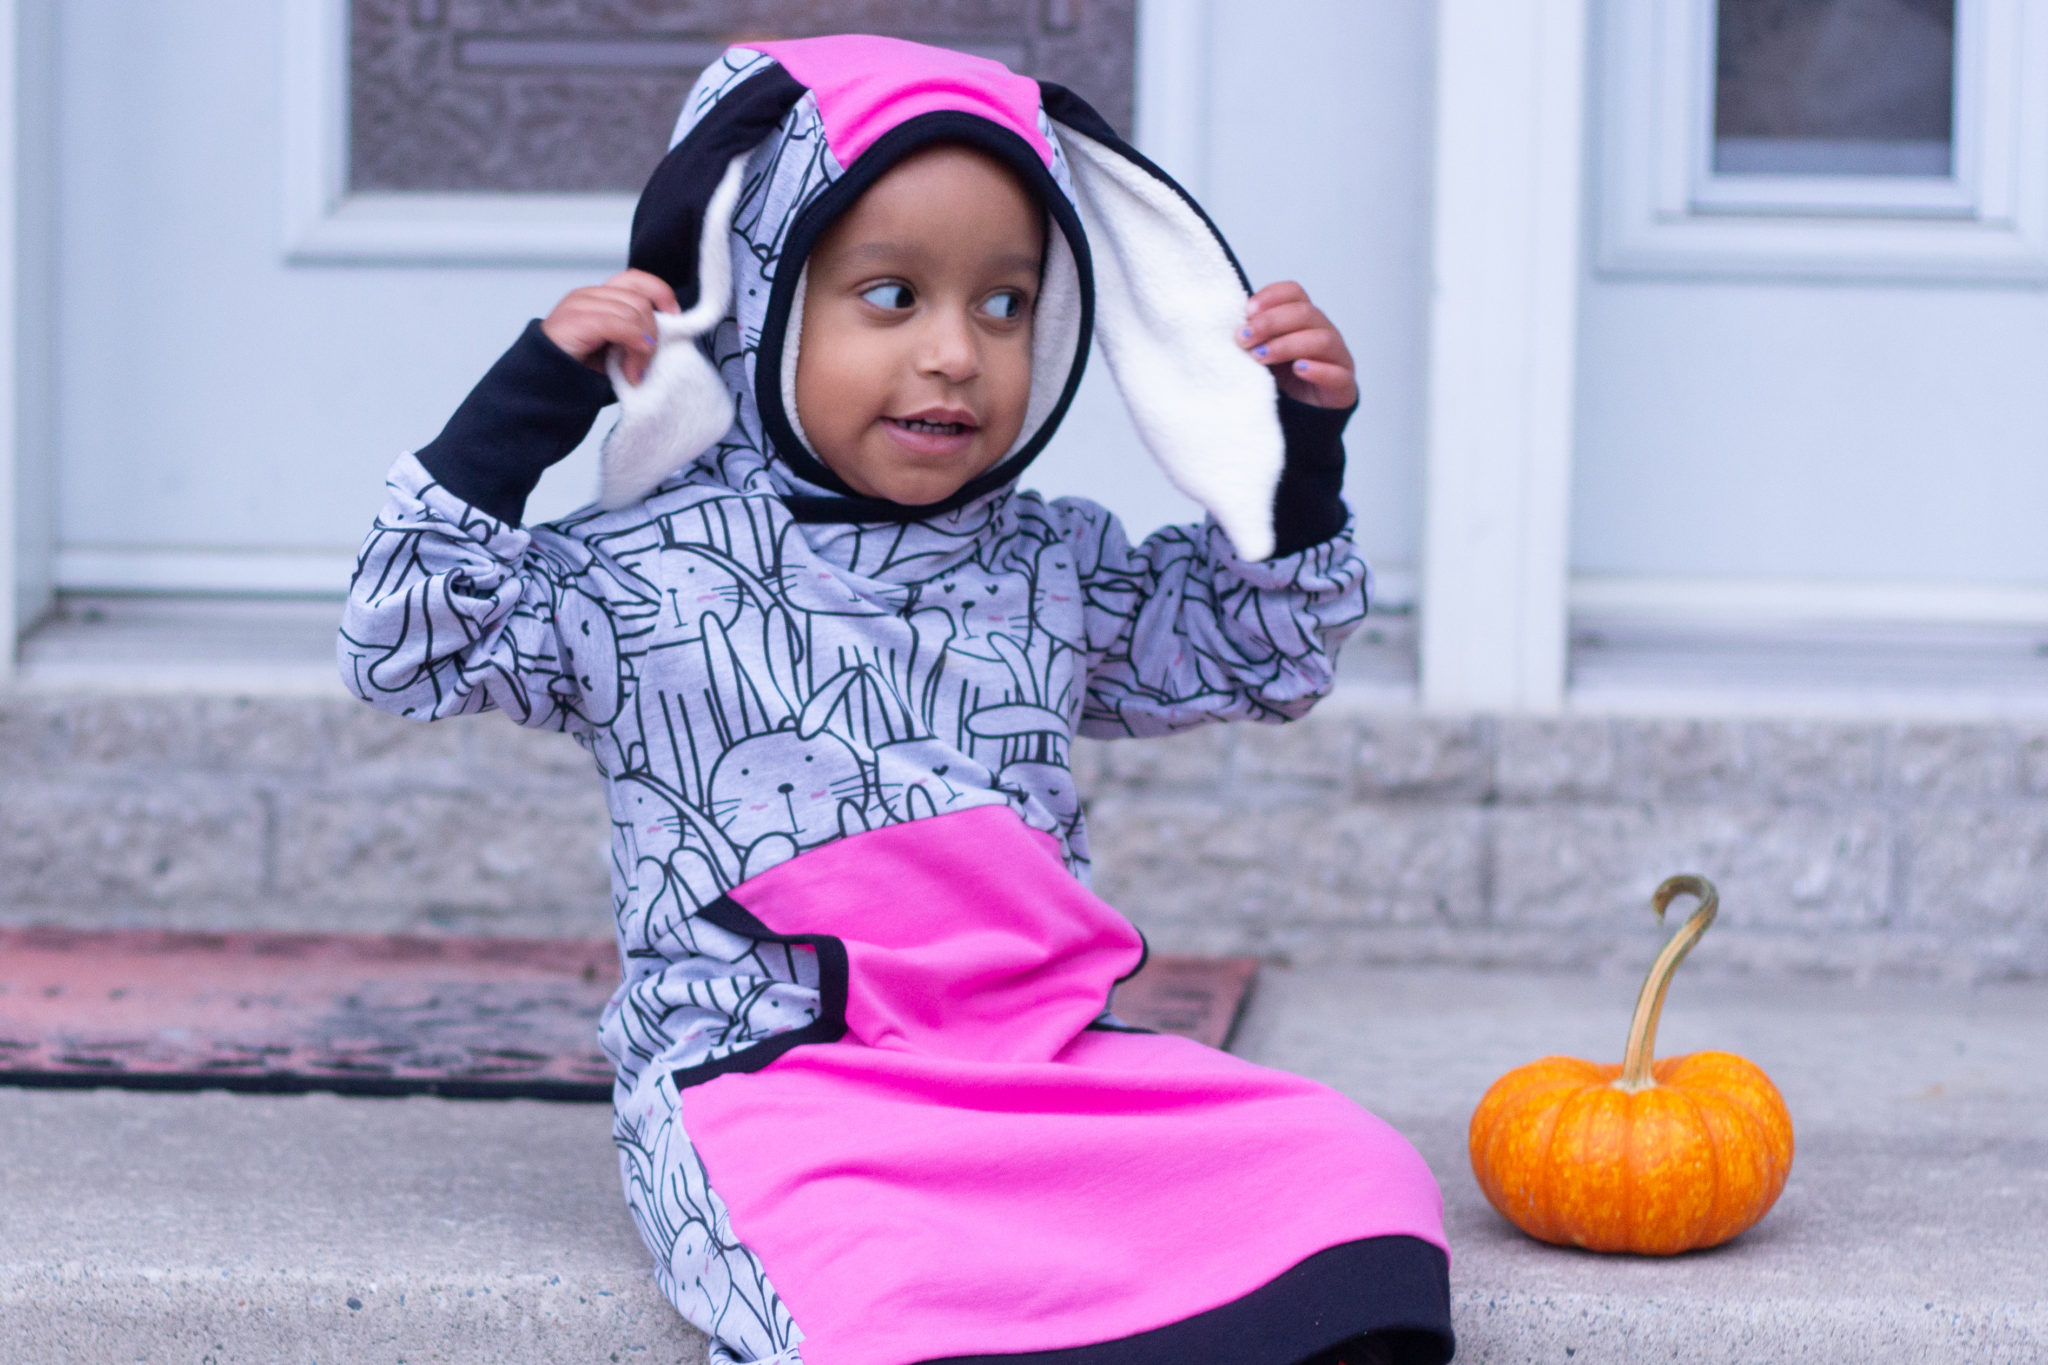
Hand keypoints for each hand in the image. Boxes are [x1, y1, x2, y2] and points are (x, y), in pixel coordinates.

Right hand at [540, 269, 679, 384]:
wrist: (543, 387)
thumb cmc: (578, 371)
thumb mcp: (616, 350)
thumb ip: (636, 336)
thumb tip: (668, 337)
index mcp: (599, 298)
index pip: (636, 279)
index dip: (660, 293)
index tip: (675, 319)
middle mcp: (589, 295)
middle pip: (640, 299)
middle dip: (653, 334)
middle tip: (644, 365)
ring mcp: (581, 304)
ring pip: (635, 312)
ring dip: (643, 349)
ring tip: (633, 374)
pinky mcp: (577, 319)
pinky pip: (621, 324)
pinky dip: (634, 347)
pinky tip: (631, 371)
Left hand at [1236, 281, 1356, 408]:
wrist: (1303, 417)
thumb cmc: (1281, 379)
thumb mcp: (1262, 352)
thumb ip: (1253, 337)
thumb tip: (1232, 326)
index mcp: (1304, 318)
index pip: (1294, 292)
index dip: (1271, 297)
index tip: (1246, 312)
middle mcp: (1324, 331)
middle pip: (1305, 313)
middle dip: (1270, 323)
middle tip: (1243, 338)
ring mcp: (1338, 357)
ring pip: (1322, 340)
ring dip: (1287, 345)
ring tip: (1260, 357)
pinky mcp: (1344, 386)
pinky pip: (1337, 374)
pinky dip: (1317, 370)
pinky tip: (1298, 370)